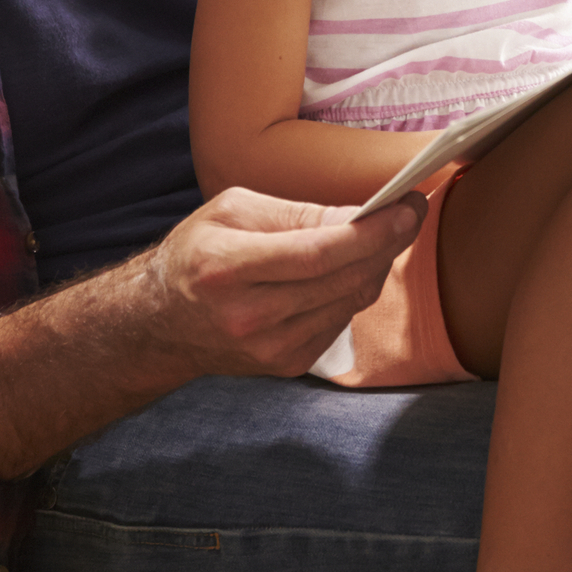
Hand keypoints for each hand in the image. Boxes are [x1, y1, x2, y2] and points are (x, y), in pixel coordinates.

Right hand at [153, 185, 423, 375]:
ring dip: (375, 265)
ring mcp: (269, 348)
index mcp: (227, 268)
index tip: (408, 206)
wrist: (161, 322)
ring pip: (350, 301)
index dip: (372, 232)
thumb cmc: (197, 253)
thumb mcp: (232, 211)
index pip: (318, 253)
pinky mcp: (287, 364)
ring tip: (383, 234)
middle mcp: (248, 316)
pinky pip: (341, 321)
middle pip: (342, 279)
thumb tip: (359, 215)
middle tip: (411, 212)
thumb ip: (296, 213)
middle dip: (388, 243)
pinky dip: (352, 291)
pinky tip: (348, 270)